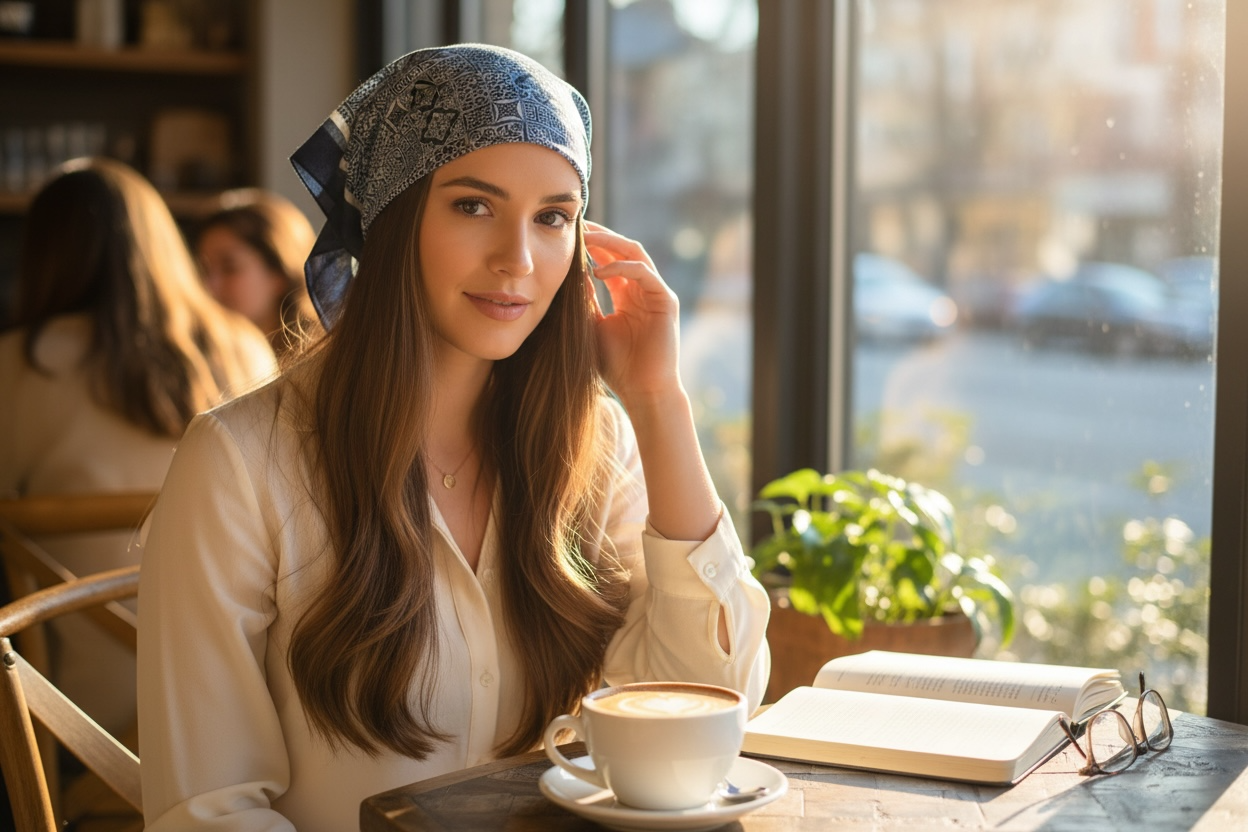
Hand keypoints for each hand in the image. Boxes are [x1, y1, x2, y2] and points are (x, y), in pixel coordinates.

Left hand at [584, 221, 681, 401]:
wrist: (642, 391)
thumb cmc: (616, 366)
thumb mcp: (591, 326)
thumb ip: (584, 300)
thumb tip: (570, 274)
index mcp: (626, 295)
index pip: (609, 260)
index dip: (590, 246)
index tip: (567, 236)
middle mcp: (642, 290)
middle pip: (622, 249)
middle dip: (600, 236)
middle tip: (576, 225)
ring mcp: (656, 293)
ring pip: (635, 253)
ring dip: (610, 242)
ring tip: (585, 237)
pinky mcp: (665, 301)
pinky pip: (644, 273)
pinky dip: (622, 267)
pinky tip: (598, 270)